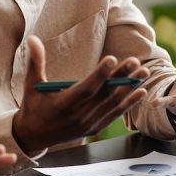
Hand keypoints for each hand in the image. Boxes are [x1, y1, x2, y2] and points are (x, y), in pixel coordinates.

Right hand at [11, 36, 149, 154]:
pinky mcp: (94, 128)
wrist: (34, 136)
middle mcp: (79, 116)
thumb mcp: (32, 84)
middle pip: (104, 94)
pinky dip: (129, 104)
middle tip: (134, 61)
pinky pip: (115, 115)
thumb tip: (33, 39)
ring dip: (130, 88)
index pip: (86, 88)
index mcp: (64, 104)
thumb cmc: (33, 106)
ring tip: (143, 72)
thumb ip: (35, 61)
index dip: (100, 74)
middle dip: (121, 76)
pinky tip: (141, 92)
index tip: (112, 59)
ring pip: (113, 104)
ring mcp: (88, 124)